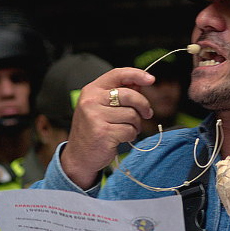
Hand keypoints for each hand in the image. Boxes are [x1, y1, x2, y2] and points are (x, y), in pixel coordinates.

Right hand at [61, 67, 154, 187]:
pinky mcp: (103, 133)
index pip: (117, 74)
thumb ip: (119, 94)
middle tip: (146, 114)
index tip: (151, 79)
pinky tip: (121, 138)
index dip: (137, 74)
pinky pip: (130, 130)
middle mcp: (91, 101)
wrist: (79, 156)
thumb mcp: (101, 106)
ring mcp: (96, 117)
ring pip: (132, 115)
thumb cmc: (94, 129)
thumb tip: (141, 83)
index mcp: (92, 90)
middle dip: (143, 105)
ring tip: (127, 129)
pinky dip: (131, 136)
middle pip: (130, 95)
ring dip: (136, 125)